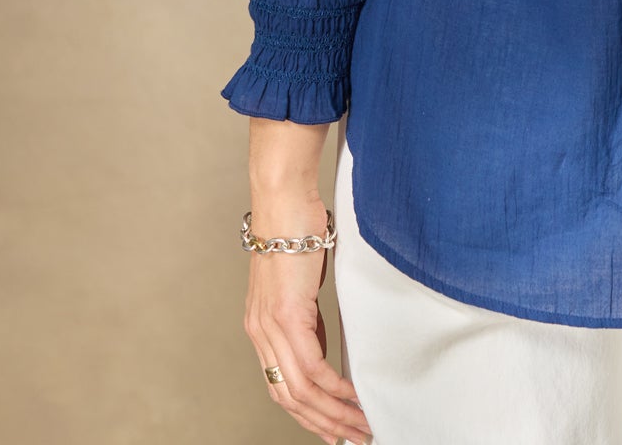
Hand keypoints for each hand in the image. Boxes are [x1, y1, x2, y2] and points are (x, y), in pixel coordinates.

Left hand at [243, 119, 370, 443]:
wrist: (283, 200)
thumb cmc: (295, 231)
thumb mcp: (301, 285)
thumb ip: (307, 317)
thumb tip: (322, 344)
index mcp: (262, 329)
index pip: (283, 387)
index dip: (308, 414)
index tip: (333, 428)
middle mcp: (261, 334)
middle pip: (290, 398)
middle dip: (324, 424)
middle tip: (353, 437)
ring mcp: (271, 327)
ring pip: (300, 390)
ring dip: (333, 413)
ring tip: (359, 425)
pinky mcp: (287, 315)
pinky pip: (312, 367)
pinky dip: (334, 388)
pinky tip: (351, 397)